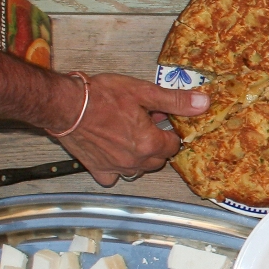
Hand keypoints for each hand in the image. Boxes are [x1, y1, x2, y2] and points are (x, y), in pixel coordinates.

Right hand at [54, 73, 207, 185]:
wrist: (66, 105)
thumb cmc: (102, 96)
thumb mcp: (143, 92)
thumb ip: (175, 101)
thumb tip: (202, 103)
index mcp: (149, 143)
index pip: (174, 146)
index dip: (171, 133)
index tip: (164, 122)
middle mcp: (135, 161)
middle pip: (158, 160)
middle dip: (157, 145)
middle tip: (146, 126)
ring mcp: (116, 167)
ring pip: (138, 170)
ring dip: (140, 157)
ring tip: (130, 136)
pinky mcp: (97, 169)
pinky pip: (113, 177)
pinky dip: (116, 168)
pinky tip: (113, 152)